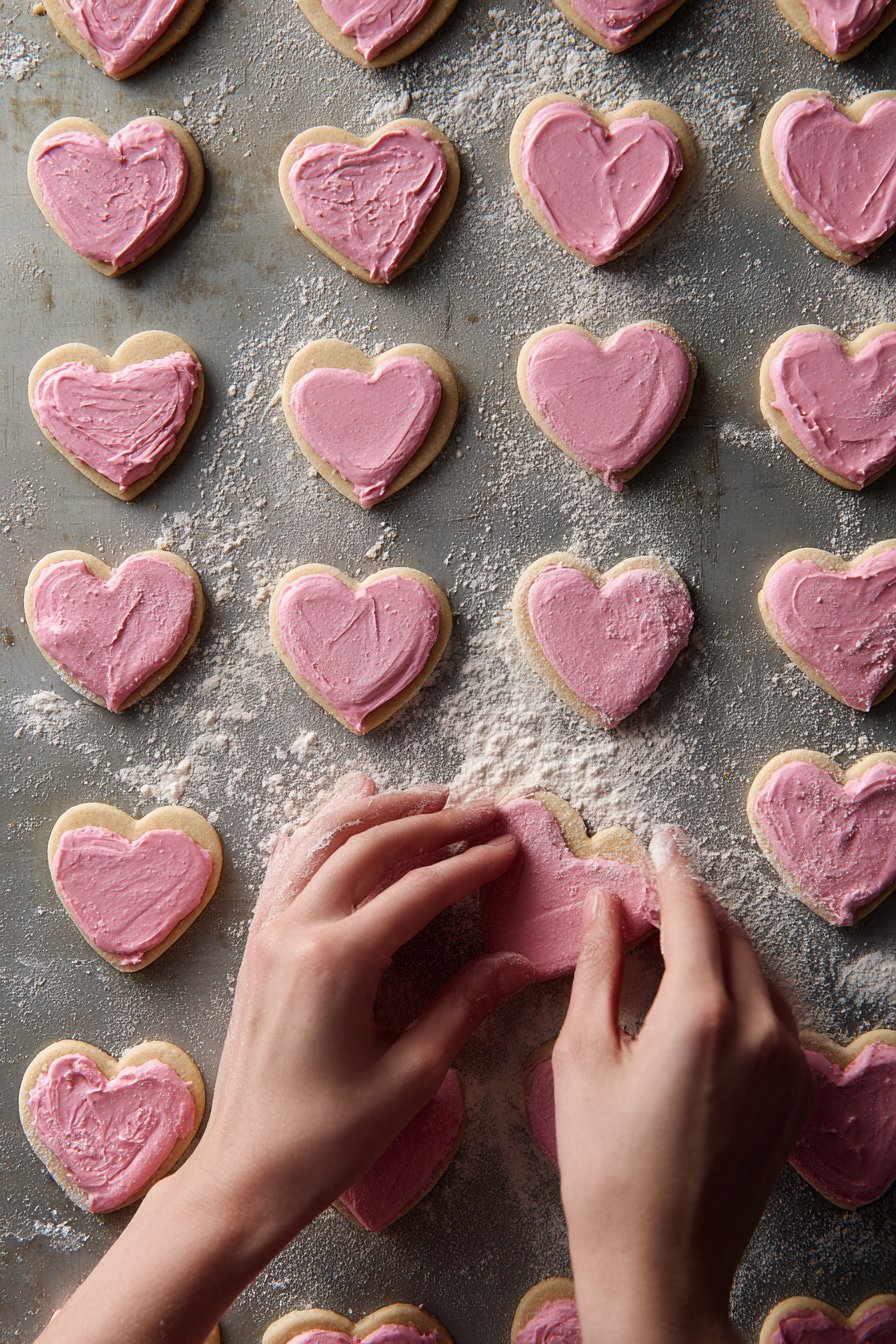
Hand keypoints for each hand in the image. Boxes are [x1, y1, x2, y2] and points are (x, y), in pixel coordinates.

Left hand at [35, 778, 531, 1343]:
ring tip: (429, 796)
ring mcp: (270, 930)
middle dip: (433, 821)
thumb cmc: (328, 1139)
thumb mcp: (409, 1077)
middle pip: (372, 847)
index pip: (419, 889)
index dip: (470, 863)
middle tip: (483, 809)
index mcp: (338, 962)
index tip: (510, 846)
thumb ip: (463, 1007)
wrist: (242, 1172)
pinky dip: (326, 831)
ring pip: (325, 840)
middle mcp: (298, 929)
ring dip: (379, 811)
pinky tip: (349, 815)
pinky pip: (292, 864)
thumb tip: (517, 962)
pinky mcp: (258, 942)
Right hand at [552, 827, 815, 1343]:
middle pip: (732, 934)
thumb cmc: (603, 1165)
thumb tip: (604, 901)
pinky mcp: (796, 1091)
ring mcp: (788, 1062)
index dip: (671, 869)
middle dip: (694, 903)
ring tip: (674, 933)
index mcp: (702, 1012)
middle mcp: (760, 1027)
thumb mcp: (583, 1055)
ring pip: (759, 969)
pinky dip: (741, 983)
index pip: (693, 912)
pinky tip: (704, 989)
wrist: (661, 1265)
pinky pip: (774, 1010)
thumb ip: (599, 966)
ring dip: (720, 940)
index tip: (657, 839)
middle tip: (653, 888)